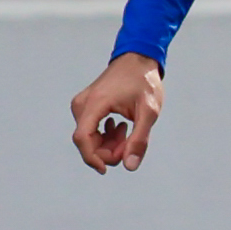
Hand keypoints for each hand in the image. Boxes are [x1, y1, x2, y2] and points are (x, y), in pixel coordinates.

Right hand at [72, 52, 162, 173]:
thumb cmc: (144, 82)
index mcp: (95, 103)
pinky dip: (105, 136)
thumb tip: (130, 166)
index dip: (92, 158)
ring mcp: (82, 105)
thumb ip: (140, 139)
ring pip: (88, 138)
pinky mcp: (85, 106)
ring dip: (108, 144)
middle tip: (131, 143)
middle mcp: (82, 104)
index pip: (83, 138)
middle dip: (108, 151)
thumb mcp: (149, 111)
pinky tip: (120, 127)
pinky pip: (90, 131)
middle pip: (86, 142)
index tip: (106, 169)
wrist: (138, 60)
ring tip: (127, 131)